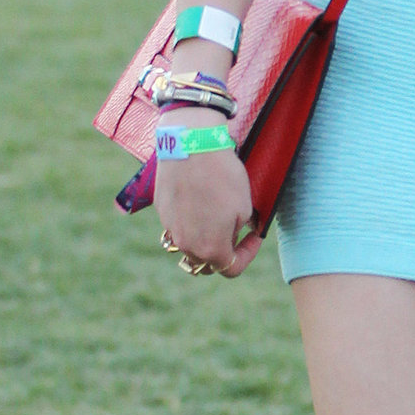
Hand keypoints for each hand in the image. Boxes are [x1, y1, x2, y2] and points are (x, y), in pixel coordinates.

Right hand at [154, 120, 260, 279]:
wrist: (191, 146)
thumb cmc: (223, 176)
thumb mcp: (244, 206)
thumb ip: (237, 229)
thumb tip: (232, 234)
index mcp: (210, 249)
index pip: (231, 268)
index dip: (247, 254)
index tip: (254, 236)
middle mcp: (186, 245)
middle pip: (206, 261)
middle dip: (223, 250)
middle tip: (235, 229)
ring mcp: (170, 229)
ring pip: (189, 244)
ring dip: (204, 237)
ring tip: (216, 214)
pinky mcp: (161, 211)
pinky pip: (177, 224)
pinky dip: (190, 219)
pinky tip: (199, 197)